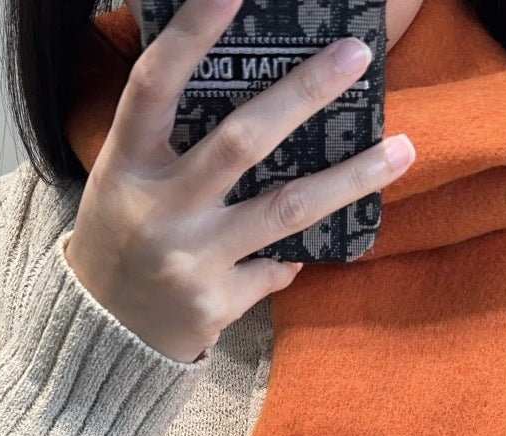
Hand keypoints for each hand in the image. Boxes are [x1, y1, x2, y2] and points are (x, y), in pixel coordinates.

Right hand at [64, 0, 415, 362]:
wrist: (102, 333)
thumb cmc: (122, 237)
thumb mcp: (126, 179)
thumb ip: (172, 141)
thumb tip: (260, 99)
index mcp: (127, 164)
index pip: (155, 85)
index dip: (190, 33)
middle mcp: (159, 209)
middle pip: (242, 142)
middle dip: (304, 94)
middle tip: (355, 56)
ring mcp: (189, 259)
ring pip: (285, 210)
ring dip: (350, 179)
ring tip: (403, 149)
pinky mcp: (216, 303)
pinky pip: (275, 269)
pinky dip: (291, 258)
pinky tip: (305, 252)